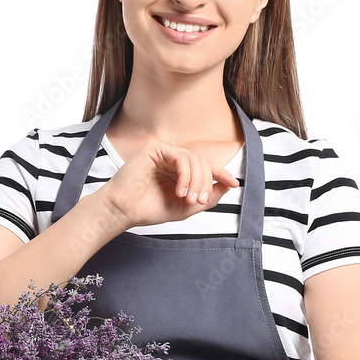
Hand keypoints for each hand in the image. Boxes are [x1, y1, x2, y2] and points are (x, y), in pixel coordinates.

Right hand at [98, 139, 238, 229]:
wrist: (124, 211)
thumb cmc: (149, 209)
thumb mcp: (186, 207)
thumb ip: (207, 197)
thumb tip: (228, 184)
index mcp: (179, 171)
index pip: (205, 167)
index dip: (221, 173)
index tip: (234, 183)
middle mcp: (172, 159)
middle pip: (202, 163)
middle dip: (205, 183)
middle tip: (198, 201)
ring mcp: (163, 152)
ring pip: (194, 159)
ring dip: (196, 181)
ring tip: (188, 198)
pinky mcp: (154, 148)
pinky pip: (180, 156)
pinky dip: (185, 174)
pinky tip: (180, 189)